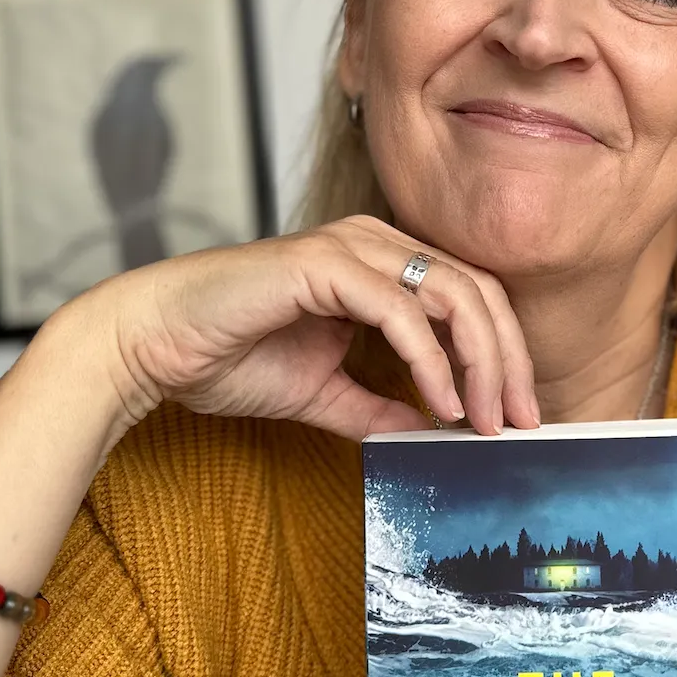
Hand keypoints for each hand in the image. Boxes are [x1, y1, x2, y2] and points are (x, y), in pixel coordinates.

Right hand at [69, 216, 538, 441]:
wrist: (156, 346)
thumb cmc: (229, 358)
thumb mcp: (327, 394)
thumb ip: (381, 408)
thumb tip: (434, 434)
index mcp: (381, 263)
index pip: (470, 298)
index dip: (505, 355)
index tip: (518, 415)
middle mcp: (374, 243)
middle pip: (477, 292)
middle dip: (508, 361)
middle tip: (520, 421)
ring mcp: (350, 246)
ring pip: (450, 293)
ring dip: (480, 362)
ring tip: (486, 418)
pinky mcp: (322, 263)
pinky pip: (398, 308)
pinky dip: (429, 359)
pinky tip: (442, 403)